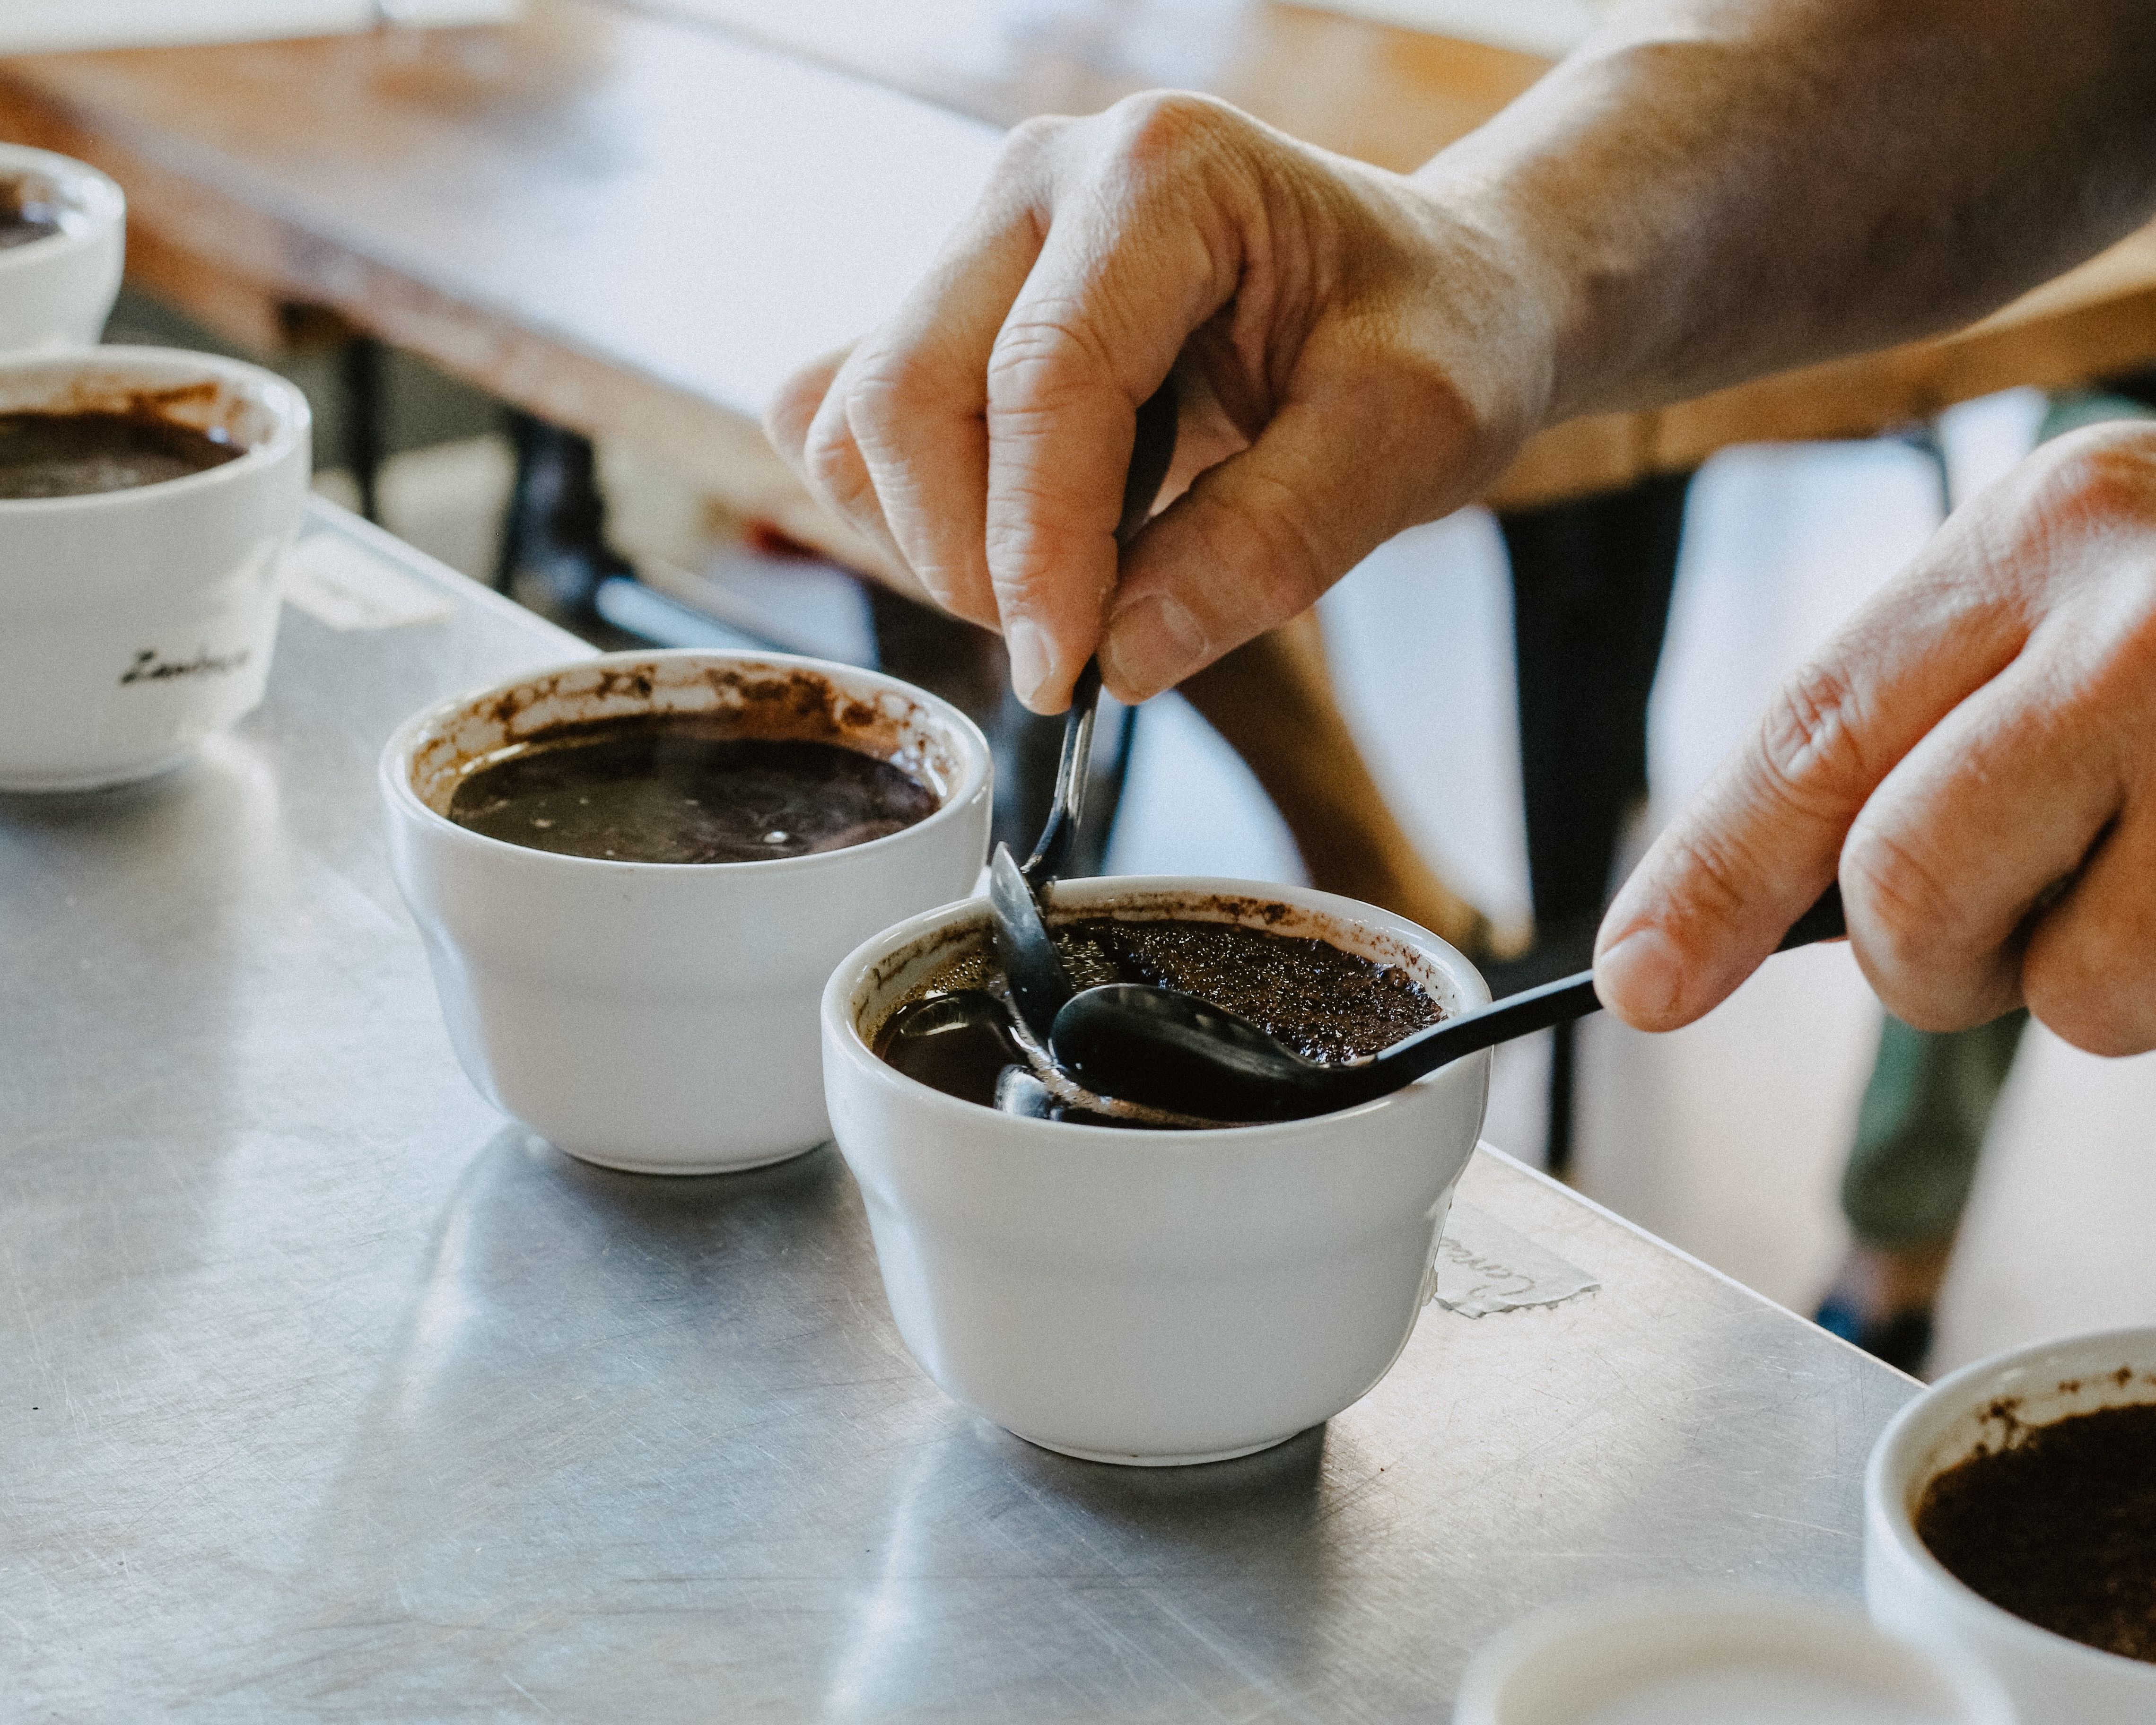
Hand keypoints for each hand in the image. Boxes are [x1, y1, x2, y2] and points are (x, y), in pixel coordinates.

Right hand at [763, 92, 1551, 711]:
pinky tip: (1019, 542)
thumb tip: (1119, 659)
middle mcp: (1042, 179)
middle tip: (1074, 649)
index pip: (1043, 381)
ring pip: (854, 420)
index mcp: (1162, 173)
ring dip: (934, 543)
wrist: (1435, 295)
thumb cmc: (1436, 339)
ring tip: (1063, 587)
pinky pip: (849, 424)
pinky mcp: (951, 308)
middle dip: (972, 560)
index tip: (1066, 676)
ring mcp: (981, 239)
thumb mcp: (1410, 438)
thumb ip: (1268, 545)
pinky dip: (908, 515)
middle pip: (906, 397)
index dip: (1036, 550)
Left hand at [1595, 421, 2155, 1055]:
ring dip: (2087, 983)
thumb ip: (1909, 737)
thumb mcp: (2063, 605)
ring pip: (2075, 989)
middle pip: (1912, 888)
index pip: (1810, 740)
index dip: (1706, 884)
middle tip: (1996, 931)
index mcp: (2039, 533)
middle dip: (1928, 962)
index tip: (1639, 984)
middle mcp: (2147, 615)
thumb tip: (1706, 931)